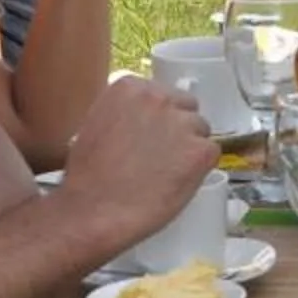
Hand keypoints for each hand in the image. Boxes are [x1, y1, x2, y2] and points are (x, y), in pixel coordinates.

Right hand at [57, 75, 216, 250]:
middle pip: (185, 107)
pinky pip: (210, 153)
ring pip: (200, 130)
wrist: (93, 210)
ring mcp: (181, 122)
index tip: (151, 136)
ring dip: (189, 148)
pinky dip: (198, 169)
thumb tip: (144, 120)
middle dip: (177, 129)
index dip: (158, 119)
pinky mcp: (200, 151)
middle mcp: (158, 97)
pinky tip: (176, 182)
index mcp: (129, 87)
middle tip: (162, 156)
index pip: (161, 94)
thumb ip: (124, 113)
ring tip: (166, 173)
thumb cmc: (88, 177)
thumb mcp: (96, 125)